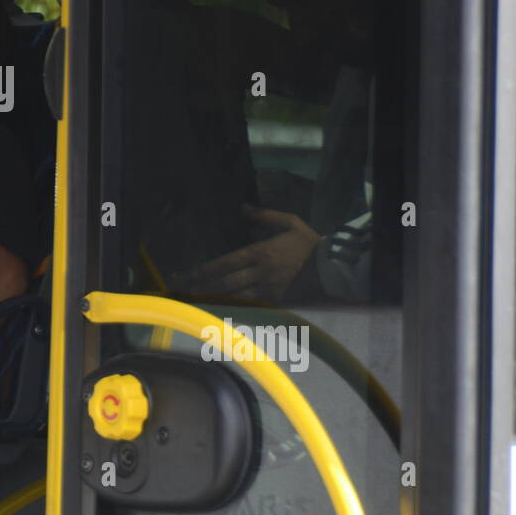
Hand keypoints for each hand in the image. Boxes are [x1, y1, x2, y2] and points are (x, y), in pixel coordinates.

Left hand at [183, 204, 320, 302]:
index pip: (226, 263)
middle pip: (225, 282)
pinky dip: (235, 306)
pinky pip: (251, 305)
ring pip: (235, 296)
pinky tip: (222, 307)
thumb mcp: (290, 222)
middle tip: (184, 287)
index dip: (205, 269)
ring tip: (196, 298)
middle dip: (203, 285)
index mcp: (261, 252)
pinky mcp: (276, 300)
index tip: (188, 272)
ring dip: (215, 297)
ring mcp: (268, 288)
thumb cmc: (308, 243)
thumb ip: (265, 215)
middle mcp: (260, 273)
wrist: (331, 267)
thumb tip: (244, 207)